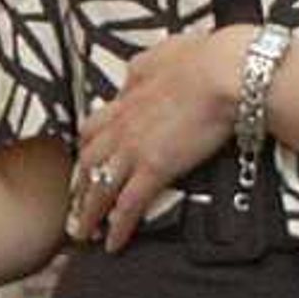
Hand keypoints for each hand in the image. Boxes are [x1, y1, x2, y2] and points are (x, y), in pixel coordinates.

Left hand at [67, 27, 254, 250]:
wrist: (225, 72)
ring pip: (99, 187)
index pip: (93, 128)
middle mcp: (123, 126)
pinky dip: (118, 227)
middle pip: (87, 162)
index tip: (83, 164)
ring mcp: (135, 149)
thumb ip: (144, 68)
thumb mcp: (163, 53)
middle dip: (78, 187)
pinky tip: (112, 244)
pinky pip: (128, 205)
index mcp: (127, 99)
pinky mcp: (155, 169)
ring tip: (83, 234)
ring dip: (89, 214)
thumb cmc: (205, 57)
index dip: (85, 149)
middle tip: (73, 207)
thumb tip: (135, 76)